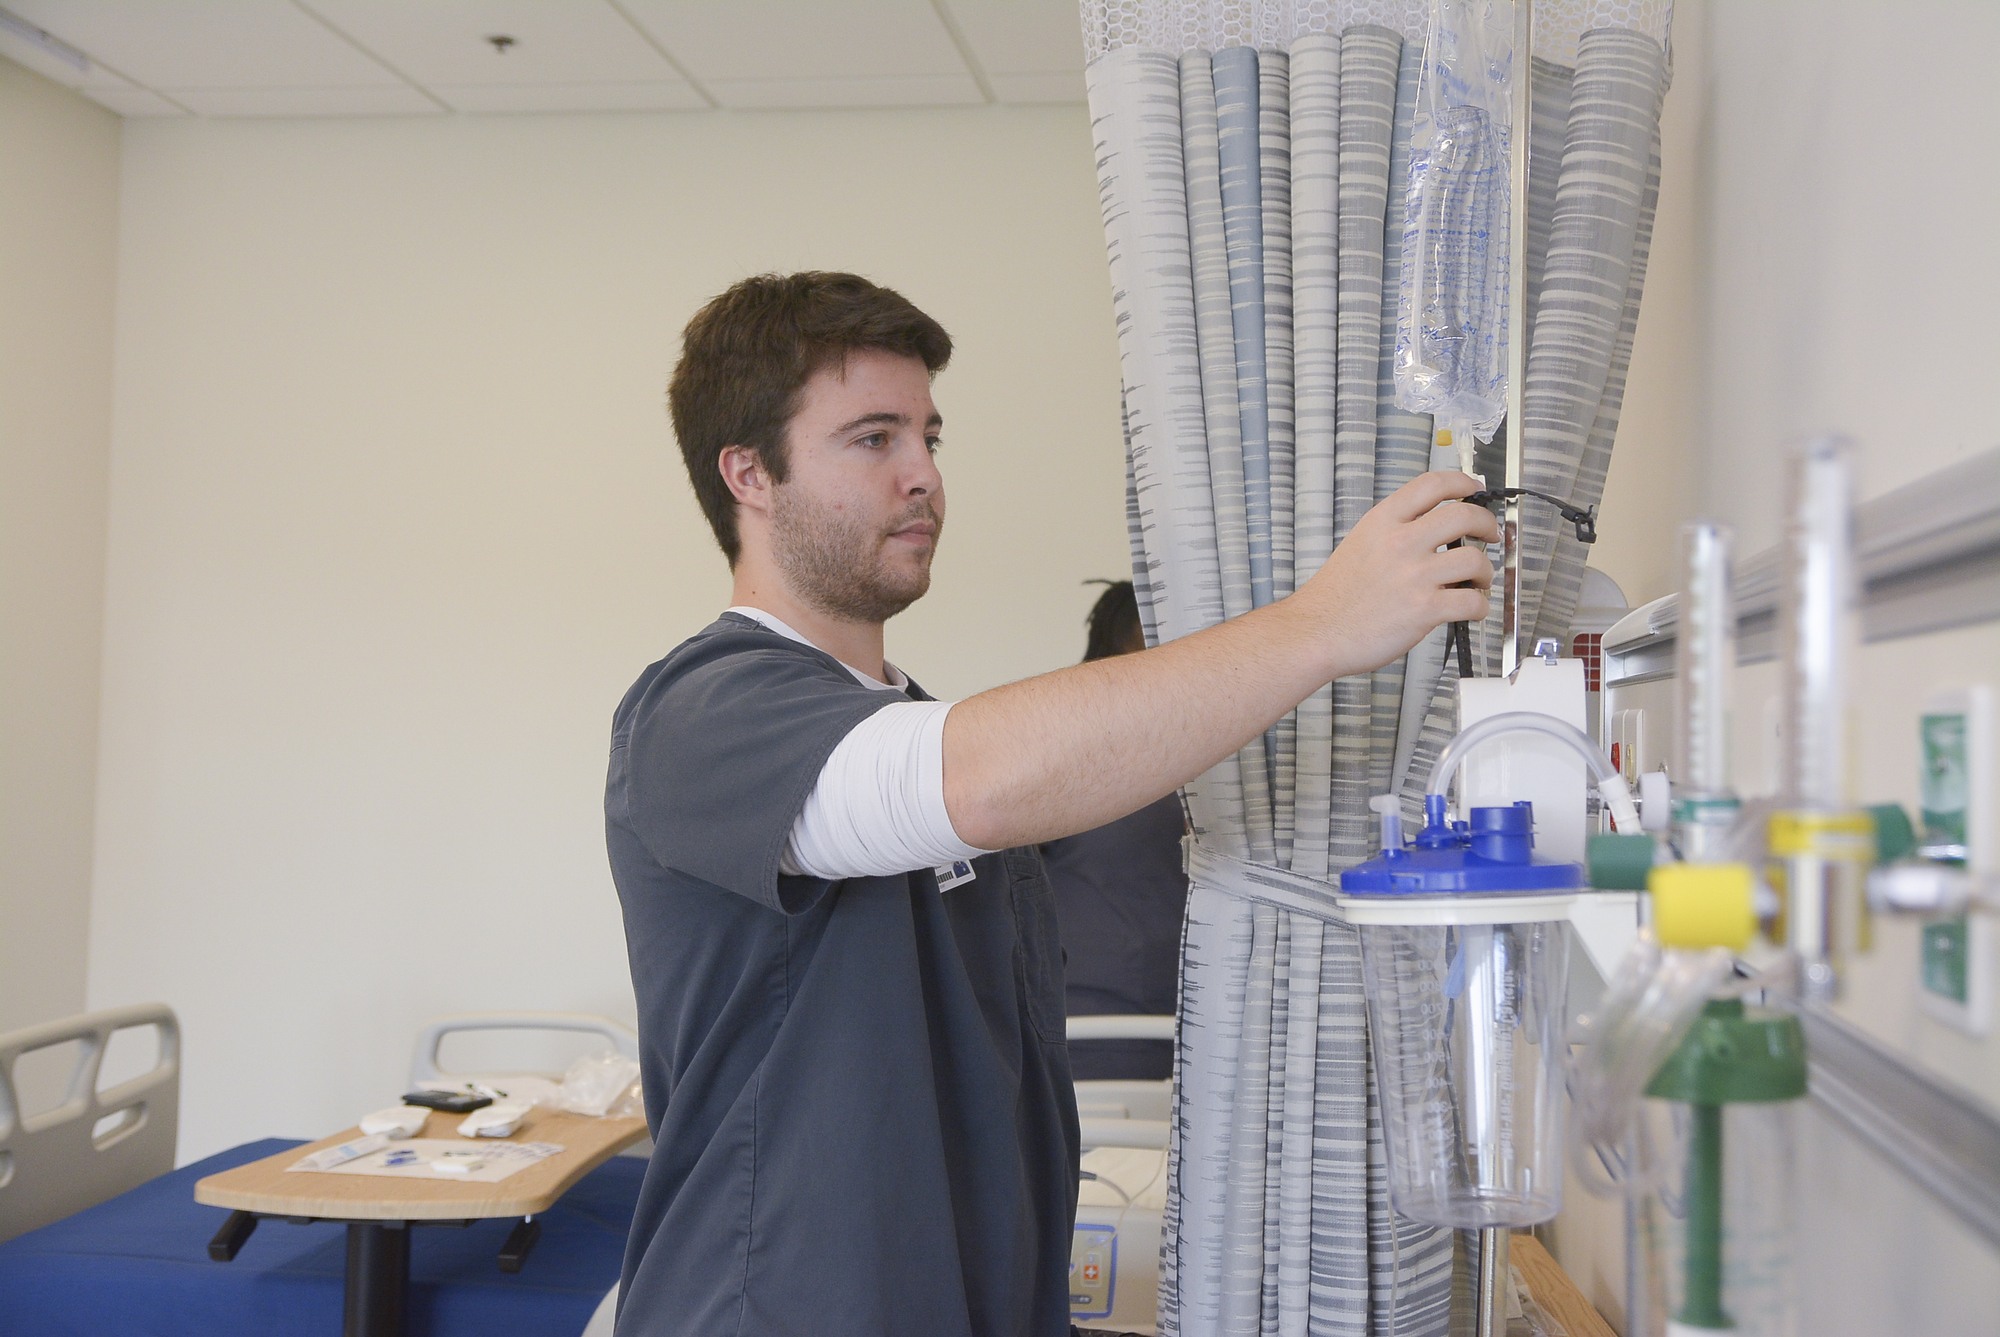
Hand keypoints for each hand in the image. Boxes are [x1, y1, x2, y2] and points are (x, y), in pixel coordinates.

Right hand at [1297, 471, 1498, 676]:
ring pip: (1475, 559)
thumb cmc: (1334, 597)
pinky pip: (1472, 602)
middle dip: (1487, 524)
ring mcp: (1414, 575)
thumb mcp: (1360, 544)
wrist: (1315, 632)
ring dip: (1485, 572)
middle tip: (1490, 535)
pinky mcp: (1425, 609)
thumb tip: (1434, 531)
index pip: (1432, 484)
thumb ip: (1394, 532)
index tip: (1474, 488)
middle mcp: (1401, 542)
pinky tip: (1470, 609)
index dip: (1462, 482)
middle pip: (1464, 515)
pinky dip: (1479, 606)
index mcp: (1383, 522)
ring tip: (1477, 582)